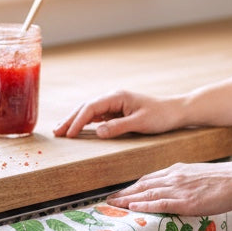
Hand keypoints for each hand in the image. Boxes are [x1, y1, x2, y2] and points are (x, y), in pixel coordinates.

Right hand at [54, 90, 185, 138]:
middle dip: (70, 119)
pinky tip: (77, 129)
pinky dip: (85, 122)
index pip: (91, 108)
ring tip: (61, 131)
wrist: (175, 111)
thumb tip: (97, 132)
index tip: (69, 134)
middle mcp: (113, 97)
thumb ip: (118, 127)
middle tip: (56, 133)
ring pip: (89, 111)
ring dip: (75, 120)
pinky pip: (97, 116)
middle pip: (86, 107)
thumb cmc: (161, 116)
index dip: (77, 121)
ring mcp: (114, 104)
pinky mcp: (117, 111)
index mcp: (117, 96)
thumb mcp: (141, 123)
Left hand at [107, 157, 231, 216]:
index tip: (121, 193)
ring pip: (146, 193)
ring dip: (127, 200)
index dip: (132, 186)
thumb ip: (185, 181)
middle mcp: (174, 177)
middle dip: (123, 193)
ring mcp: (179, 189)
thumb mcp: (200, 175)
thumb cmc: (226, 179)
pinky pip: (160, 204)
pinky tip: (132, 208)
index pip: (148, 178)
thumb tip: (177, 191)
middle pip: (142, 185)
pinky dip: (144, 205)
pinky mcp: (187, 201)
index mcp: (178, 170)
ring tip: (112, 206)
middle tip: (108, 201)